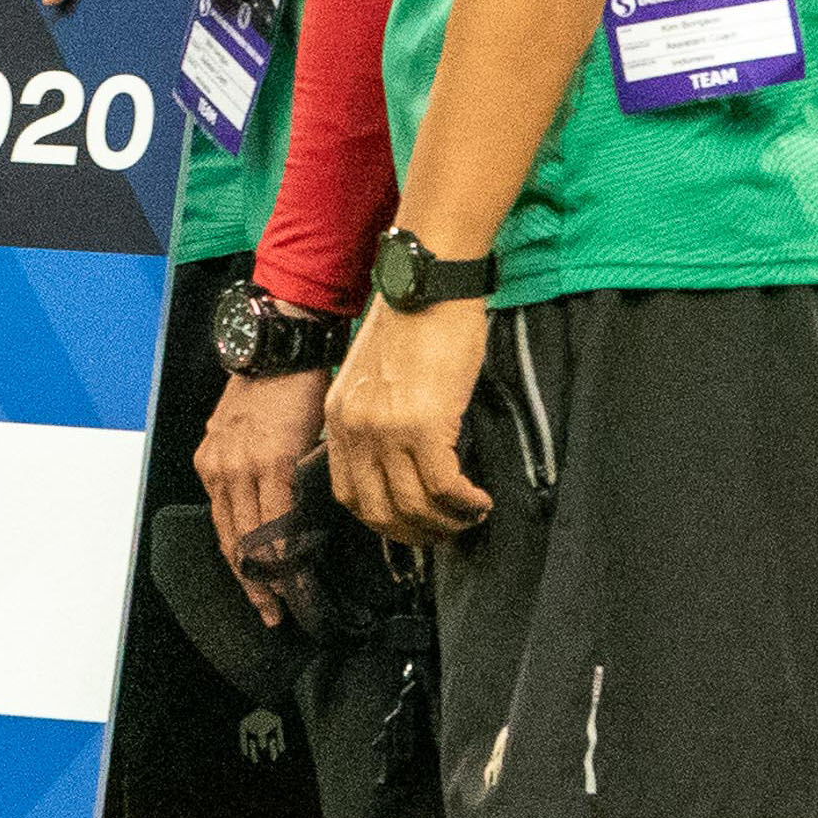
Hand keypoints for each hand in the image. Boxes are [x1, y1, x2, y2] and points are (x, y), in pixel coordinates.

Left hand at [198, 365, 329, 625]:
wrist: (281, 346)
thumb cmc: (271, 384)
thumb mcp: (245, 429)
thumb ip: (251, 465)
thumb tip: (273, 500)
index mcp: (211, 464)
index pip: (222, 529)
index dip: (239, 567)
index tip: (257, 594)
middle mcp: (218, 468)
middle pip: (231, 541)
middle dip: (252, 583)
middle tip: (270, 614)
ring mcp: (242, 466)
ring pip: (251, 537)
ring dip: (269, 575)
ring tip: (286, 602)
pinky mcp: (271, 461)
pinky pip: (277, 517)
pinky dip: (286, 548)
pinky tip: (296, 568)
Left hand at [326, 295, 494, 545]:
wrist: (428, 283)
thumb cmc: (412, 321)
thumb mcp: (375, 374)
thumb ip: (376, 415)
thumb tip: (401, 457)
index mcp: (339, 417)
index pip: (348, 494)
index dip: (382, 520)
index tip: (411, 522)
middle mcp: (355, 429)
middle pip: (378, 511)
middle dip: (415, 533)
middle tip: (445, 532)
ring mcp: (387, 430)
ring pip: (413, 506)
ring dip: (445, 523)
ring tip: (468, 517)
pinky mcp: (424, 425)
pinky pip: (444, 487)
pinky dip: (464, 503)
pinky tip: (479, 501)